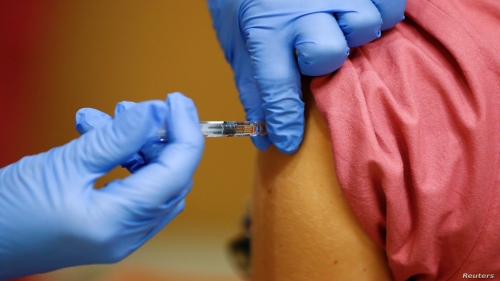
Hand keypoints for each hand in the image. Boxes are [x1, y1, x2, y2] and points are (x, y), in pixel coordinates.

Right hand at [0, 93, 203, 279]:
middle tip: (138, 109)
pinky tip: (98, 140)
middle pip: (169, 178)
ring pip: (151, 182)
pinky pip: (132, 191)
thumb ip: (117, 137)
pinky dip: (122, 163)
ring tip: (104, 120)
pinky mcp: (108, 230)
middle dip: (157, 137)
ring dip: (135, 147)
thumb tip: (155, 112)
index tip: (176, 100)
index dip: (184, 131)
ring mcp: (119, 237)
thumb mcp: (65, 163)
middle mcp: (127, 236)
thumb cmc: (6, 210)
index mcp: (118, 222)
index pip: (177, 171)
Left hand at [208, 0, 405, 152]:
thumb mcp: (237, 39)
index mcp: (265, 29)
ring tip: (342, 26)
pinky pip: (390, 3)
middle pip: (330, 52)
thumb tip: (262, 132)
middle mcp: (301, 11)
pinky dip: (383, 10)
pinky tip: (364, 11)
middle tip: (317, 53)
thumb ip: (252, 84)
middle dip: (326, 59)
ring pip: (364, 25)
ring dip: (355, 32)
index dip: (284, 120)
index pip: (276, 87)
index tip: (288, 142)